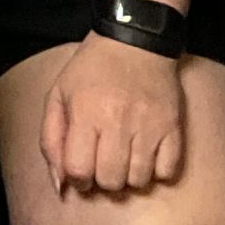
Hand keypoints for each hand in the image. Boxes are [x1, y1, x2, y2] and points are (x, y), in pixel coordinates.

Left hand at [41, 32, 184, 195]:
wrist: (137, 38)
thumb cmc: (92, 69)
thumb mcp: (59, 93)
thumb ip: (51, 140)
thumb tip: (60, 186)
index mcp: (85, 111)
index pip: (78, 170)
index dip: (77, 178)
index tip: (82, 168)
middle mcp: (118, 120)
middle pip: (110, 181)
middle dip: (103, 178)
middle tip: (103, 160)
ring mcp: (149, 124)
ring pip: (139, 181)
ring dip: (129, 176)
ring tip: (125, 154)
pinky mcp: (173, 125)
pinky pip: (168, 171)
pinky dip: (157, 170)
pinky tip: (147, 152)